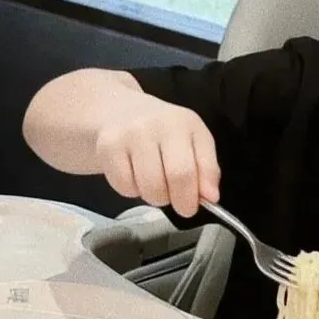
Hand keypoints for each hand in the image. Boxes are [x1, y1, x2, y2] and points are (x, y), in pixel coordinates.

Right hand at [94, 92, 219, 216]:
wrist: (117, 112)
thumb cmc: (161, 132)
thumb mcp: (192, 142)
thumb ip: (207, 169)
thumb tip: (211, 197)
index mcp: (185, 123)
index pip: (194, 169)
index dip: (194, 195)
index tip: (192, 206)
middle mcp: (158, 124)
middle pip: (174, 178)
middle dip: (176, 200)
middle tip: (174, 200)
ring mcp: (131, 134)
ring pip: (149, 187)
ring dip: (153, 196)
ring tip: (153, 183)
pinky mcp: (107, 146)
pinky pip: (124, 186)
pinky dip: (130, 190)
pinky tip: (133, 175)